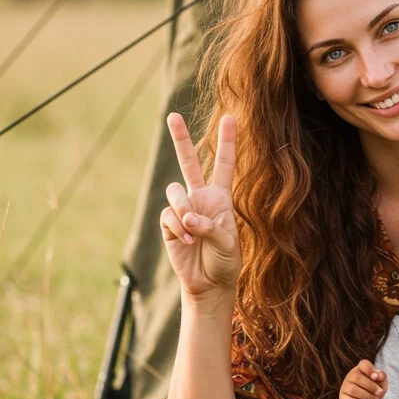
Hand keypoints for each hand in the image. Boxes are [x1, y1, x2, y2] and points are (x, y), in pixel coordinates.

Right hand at [161, 112, 240, 301]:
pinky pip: (168, 215)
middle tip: (173, 116)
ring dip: (183, 209)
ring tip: (192, 230)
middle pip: (189, 162)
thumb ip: (209, 225)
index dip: (227, 141)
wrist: (209, 283)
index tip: (230, 117)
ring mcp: (182, 210)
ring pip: (174, 192)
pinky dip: (178, 227)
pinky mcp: (168, 224)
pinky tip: (187, 240)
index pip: (224, 164)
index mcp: (221, 198)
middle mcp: (200, 198)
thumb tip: (187, 217)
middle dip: (180, 139)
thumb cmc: (225, 261)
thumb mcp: (228, 242)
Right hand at [339, 360, 386, 398]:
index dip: (369, 369)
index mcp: (361, 369)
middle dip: (371, 387)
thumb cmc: (374, 390)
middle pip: (357, 378)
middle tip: (379, 393)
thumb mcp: (382, 382)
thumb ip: (382, 376)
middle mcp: (350, 376)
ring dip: (367, 396)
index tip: (376, 377)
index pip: (363, 364)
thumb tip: (378, 375)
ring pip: (353, 390)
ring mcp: (344, 387)